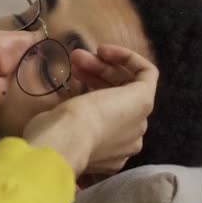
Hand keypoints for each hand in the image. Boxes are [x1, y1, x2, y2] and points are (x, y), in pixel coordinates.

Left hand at [23, 44, 157, 175]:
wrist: (68, 140)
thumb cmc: (55, 137)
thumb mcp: (57, 129)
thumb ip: (65, 124)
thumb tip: (57, 117)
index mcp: (108, 153)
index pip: (104, 115)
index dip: (88, 90)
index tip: (70, 77)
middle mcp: (128, 140)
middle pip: (115, 98)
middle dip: (94, 75)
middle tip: (74, 60)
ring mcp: (138, 121)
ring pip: (126, 85)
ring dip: (103, 66)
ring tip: (78, 56)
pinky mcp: (145, 101)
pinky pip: (146, 74)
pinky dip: (129, 58)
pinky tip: (105, 50)